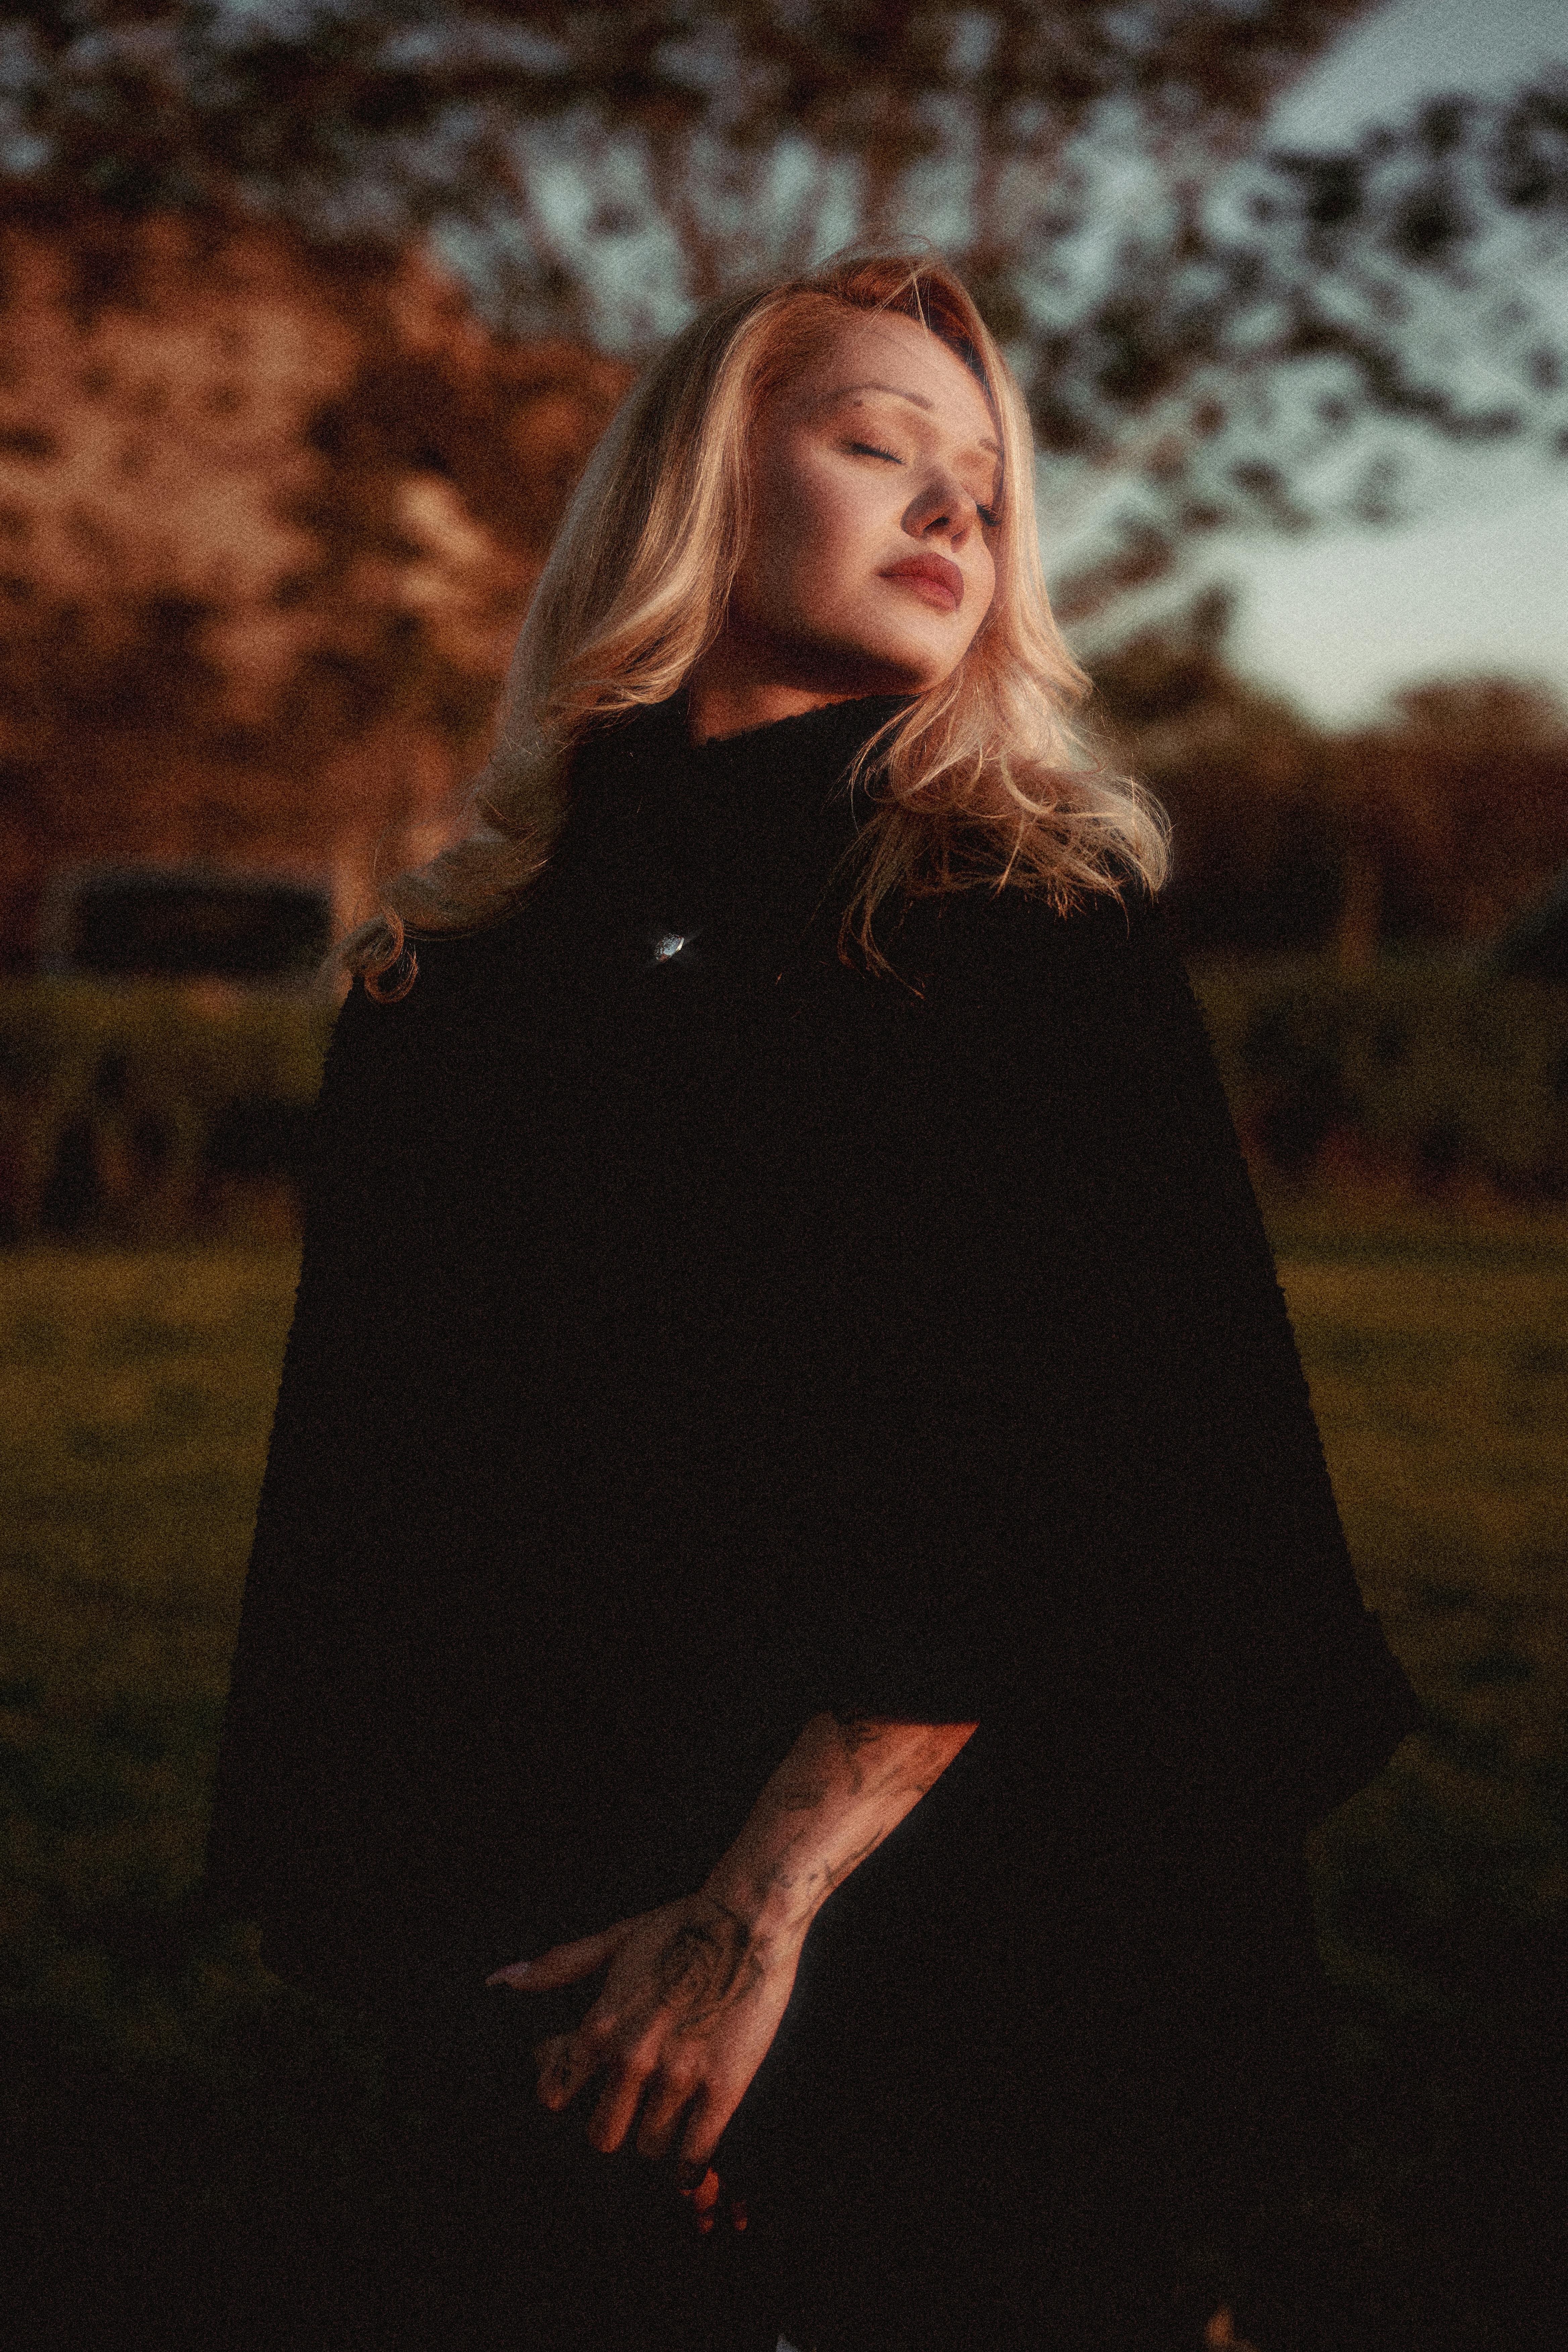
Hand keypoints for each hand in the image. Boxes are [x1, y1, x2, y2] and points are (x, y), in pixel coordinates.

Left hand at [486, 1888, 803, 2177]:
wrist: (748, 1919)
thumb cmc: (680, 1926)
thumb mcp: (615, 1942)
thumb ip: (560, 1966)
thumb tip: (499, 1979)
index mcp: (601, 2025)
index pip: (556, 2093)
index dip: (564, 2090)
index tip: (579, 2083)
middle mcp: (632, 2057)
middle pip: (602, 2135)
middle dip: (612, 2123)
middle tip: (628, 2108)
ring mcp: (678, 2076)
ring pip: (649, 2145)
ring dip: (655, 2135)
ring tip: (667, 2115)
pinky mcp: (722, 2088)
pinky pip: (693, 2155)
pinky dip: (687, 2167)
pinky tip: (688, 2163)